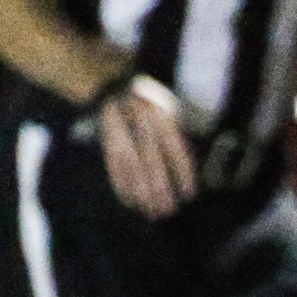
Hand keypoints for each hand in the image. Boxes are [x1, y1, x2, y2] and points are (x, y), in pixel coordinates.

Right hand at [97, 73, 197, 219]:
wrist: (115, 84)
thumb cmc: (153, 104)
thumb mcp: (170, 110)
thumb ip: (179, 136)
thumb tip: (192, 172)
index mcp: (160, 109)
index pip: (173, 144)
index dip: (182, 171)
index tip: (188, 194)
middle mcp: (138, 116)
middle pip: (150, 157)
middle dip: (159, 187)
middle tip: (167, 210)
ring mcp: (118, 125)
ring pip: (129, 164)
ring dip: (140, 192)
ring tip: (150, 211)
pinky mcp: (104, 136)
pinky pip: (112, 164)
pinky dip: (121, 186)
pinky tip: (131, 203)